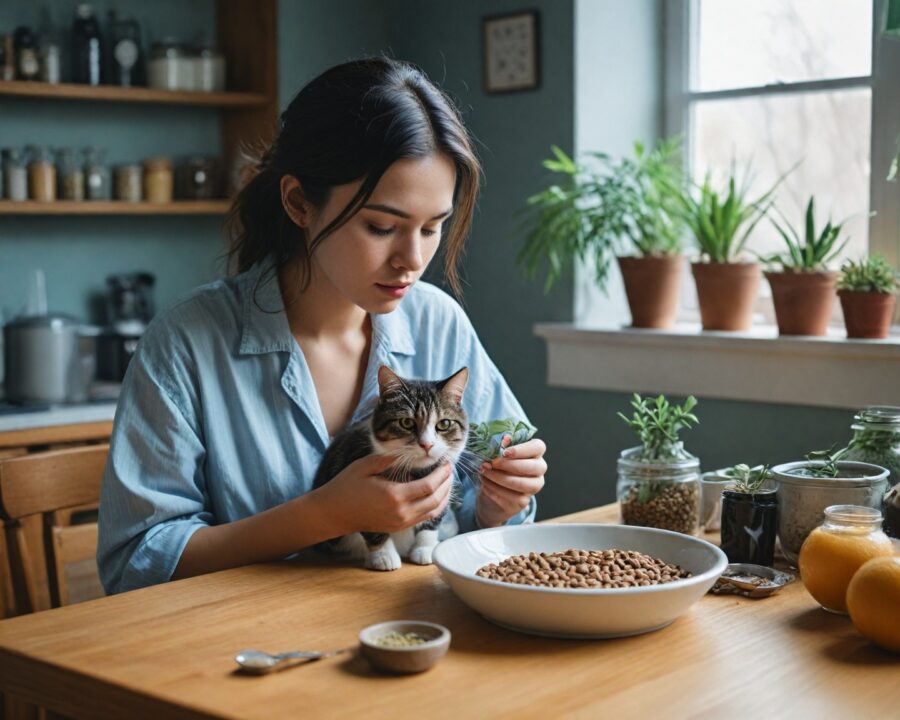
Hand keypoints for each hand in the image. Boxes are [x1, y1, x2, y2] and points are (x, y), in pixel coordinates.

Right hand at [316, 454, 452, 534]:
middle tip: (450, 470)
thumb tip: (408, 450)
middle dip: (447, 484)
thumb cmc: (346, 486)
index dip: (441, 475)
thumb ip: (388, 458)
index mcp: (394, 496)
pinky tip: (436, 495)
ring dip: (444, 497)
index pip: (428, 487)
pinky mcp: (398, 528)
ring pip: (432, 512)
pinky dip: (435, 507)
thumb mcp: (365, 466)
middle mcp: (401, 513)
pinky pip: (424, 518)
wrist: (333, 513)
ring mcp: (400, 523)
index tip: (446, 463)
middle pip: (435, 501)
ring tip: (447, 481)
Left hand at [476, 438, 545, 527]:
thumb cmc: (497, 468)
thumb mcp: (498, 454)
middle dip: (509, 465)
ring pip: (522, 484)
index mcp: (535, 454)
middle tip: (491, 464)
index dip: (522, 449)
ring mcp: (532, 488)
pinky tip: (484, 485)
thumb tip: (504, 439)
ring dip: (499, 478)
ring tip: (484, 473)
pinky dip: (495, 490)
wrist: (491, 493)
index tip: (504, 452)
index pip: (538, 447)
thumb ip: (502, 446)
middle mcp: (538, 471)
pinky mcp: (522, 502)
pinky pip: (511, 497)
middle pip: (533, 467)